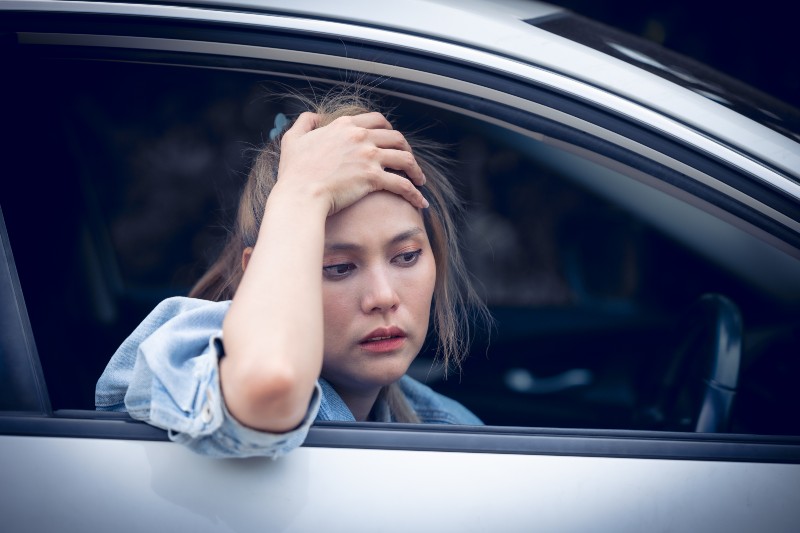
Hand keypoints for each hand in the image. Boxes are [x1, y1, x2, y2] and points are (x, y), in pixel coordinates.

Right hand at [275, 111, 427, 214]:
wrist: (300, 194)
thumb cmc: (294, 172)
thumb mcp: (293, 139)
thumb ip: (304, 123)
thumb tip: (313, 116)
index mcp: (344, 126)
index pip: (376, 120)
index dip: (388, 129)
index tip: (391, 140)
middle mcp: (360, 137)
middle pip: (396, 137)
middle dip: (406, 148)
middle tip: (408, 160)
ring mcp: (369, 156)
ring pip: (405, 158)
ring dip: (416, 169)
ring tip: (419, 180)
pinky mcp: (374, 178)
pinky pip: (403, 184)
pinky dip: (415, 193)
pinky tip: (420, 202)